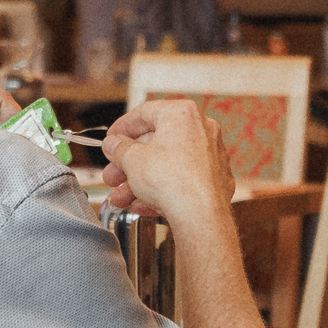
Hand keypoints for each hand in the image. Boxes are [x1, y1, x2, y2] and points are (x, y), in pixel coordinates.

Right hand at [100, 97, 230, 223]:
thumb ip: (118, 148)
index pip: (145, 113)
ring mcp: (211, 155)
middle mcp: (201, 130)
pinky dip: (162, 190)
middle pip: (155, 143)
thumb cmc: (173, 181)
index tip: (112, 139)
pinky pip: (182, 180)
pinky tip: (143, 204)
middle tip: (113, 175)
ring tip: (123, 197)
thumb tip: (114, 144)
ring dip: (140, 182)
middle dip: (129, 164)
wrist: (200, 214)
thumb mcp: (132, 160)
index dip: (123, 127)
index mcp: (181, 114)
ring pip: (167, 165)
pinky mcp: (215, 179)